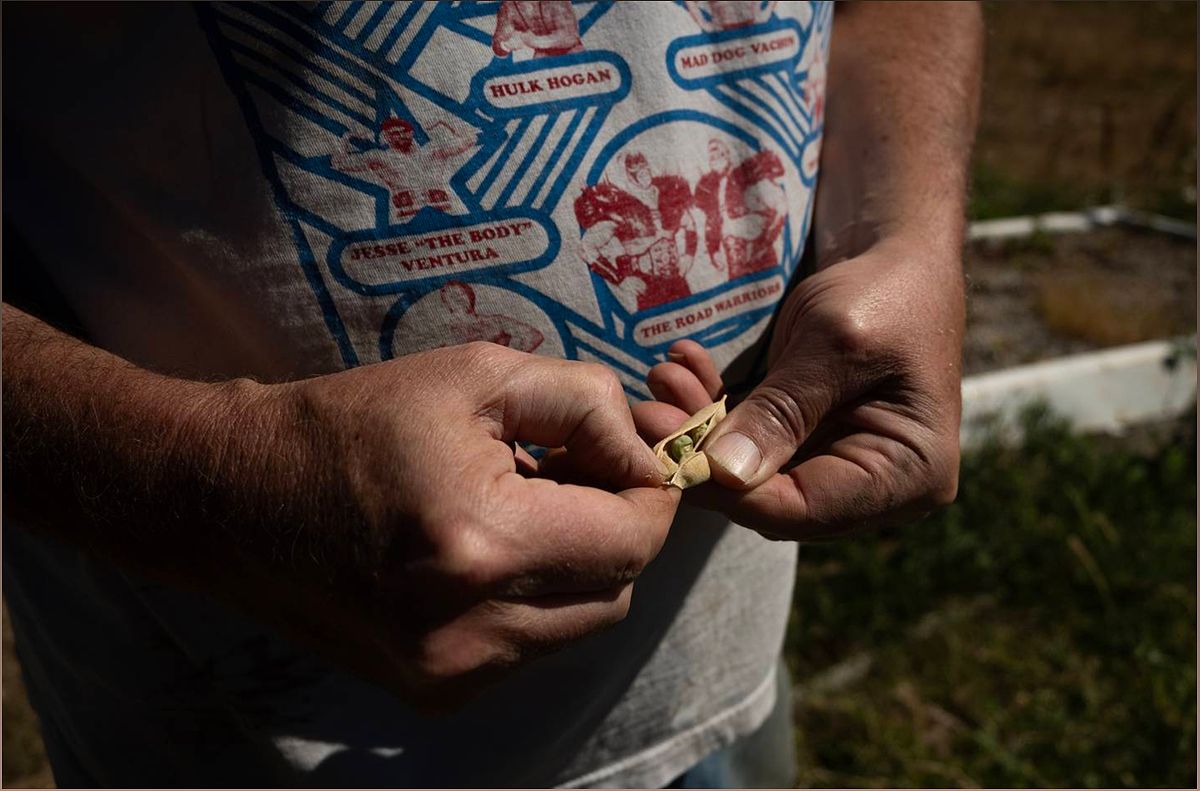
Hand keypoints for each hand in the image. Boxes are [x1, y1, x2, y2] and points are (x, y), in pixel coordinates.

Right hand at [213, 342, 676, 706]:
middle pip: (617, 589)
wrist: (237, 499)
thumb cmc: (354, 424)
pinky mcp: (433, 693)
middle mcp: (472, 630)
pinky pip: (530, 647)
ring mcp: (451, 674)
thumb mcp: (476, 376)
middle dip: (616, 527)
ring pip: (580, 624)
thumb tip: (646, 453)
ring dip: (578, 565)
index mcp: (483, 546)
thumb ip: (585, 403)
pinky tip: (487, 554)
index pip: (634, 541)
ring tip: (525, 509)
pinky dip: (534, 601)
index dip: (649, 492)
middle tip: (575, 473)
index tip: (629, 456)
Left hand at [633, 238, 961, 539]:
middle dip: (706, 457)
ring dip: (701, 430)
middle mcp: (880, 489)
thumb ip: (780, 411)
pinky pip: (753, 445)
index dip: (733, 491)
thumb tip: (720, 473)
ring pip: (753, 474)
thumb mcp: (833, 344)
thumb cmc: (883, 292)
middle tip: (649, 414)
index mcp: (909, 474)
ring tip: (662, 380)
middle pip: (775, 500)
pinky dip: (715, 412)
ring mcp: (843, 469)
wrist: (900, 258)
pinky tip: (680, 370)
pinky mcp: (811, 446)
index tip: (671, 455)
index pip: (807, 509)